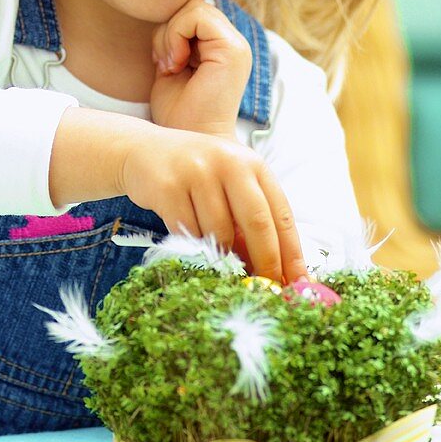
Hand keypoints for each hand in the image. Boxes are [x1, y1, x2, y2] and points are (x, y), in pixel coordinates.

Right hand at [119, 125, 307, 284]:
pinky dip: (192, 246)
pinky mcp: (168, 186)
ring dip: (221, 256)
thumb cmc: (194, 176)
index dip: (291, 253)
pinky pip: (188, 233)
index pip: (281, 214)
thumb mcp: (228, 186)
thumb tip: (274, 272)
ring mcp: (197, 172)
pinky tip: (188, 241)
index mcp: (252, 164)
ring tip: (216, 258)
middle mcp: (229, 162)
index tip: (298, 283)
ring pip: (220, 233)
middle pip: (258, 223)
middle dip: (266, 262)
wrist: (142, 151)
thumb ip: (250, 219)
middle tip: (266, 290)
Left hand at [149, 0, 251, 137]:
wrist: (189, 143)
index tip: (164, 63)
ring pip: (194, 7)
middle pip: (193, 6)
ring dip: (171, 35)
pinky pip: (196, 16)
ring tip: (171, 66)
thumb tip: (166, 10)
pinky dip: (176, 35)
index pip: (193, 13)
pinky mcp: (232, 50)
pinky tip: (175, 64)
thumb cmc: (178, 114)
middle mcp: (234, 44)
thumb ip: (175, 39)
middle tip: (166, 64)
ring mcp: (237, 46)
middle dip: (170, 31)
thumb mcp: (171, 66)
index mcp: (223, 48)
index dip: (171, 30)